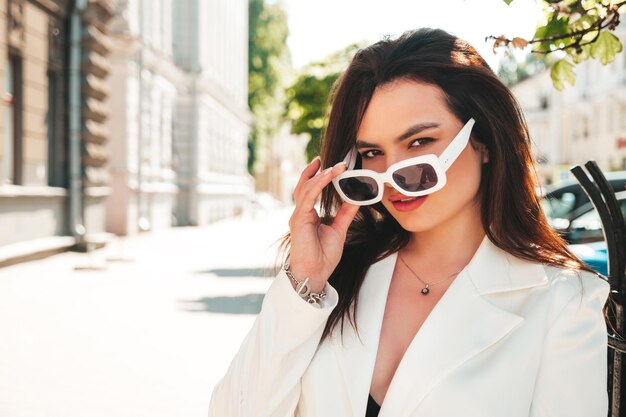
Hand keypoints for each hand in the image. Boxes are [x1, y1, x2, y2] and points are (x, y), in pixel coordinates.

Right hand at [287, 157, 359, 292]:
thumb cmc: (322, 257)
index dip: (317, 176)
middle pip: (304, 185)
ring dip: (321, 175)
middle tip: (328, 159)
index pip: (310, 190)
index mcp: (308, 215)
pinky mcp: (299, 220)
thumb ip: (344, 215)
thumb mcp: (338, 231)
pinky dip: (319, 184)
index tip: (328, 165)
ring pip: (306, 188)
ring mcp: (298, 216)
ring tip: (336, 166)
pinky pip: (308, 197)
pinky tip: (328, 176)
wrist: (314, 274)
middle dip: (315, 170)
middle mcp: (300, 213)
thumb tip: (355, 200)